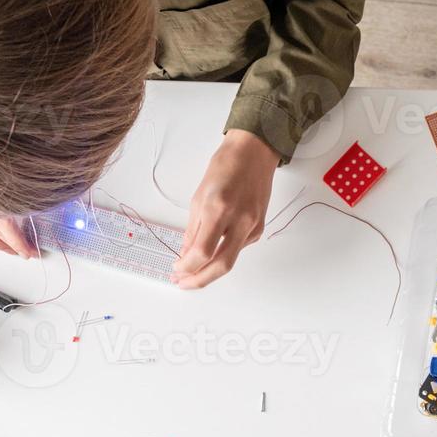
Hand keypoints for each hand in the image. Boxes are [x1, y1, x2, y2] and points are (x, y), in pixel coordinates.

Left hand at [173, 130, 278, 288]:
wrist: (254, 153)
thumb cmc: (225, 167)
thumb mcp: (199, 197)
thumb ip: (193, 230)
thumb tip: (186, 254)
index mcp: (218, 209)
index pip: (202, 251)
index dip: (187, 267)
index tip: (177, 270)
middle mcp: (239, 220)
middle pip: (221, 265)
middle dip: (200, 280)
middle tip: (184, 284)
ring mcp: (253, 226)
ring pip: (231, 260)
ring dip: (210, 270)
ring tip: (192, 271)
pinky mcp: (259, 228)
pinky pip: (238, 248)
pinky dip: (222, 253)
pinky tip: (213, 249)